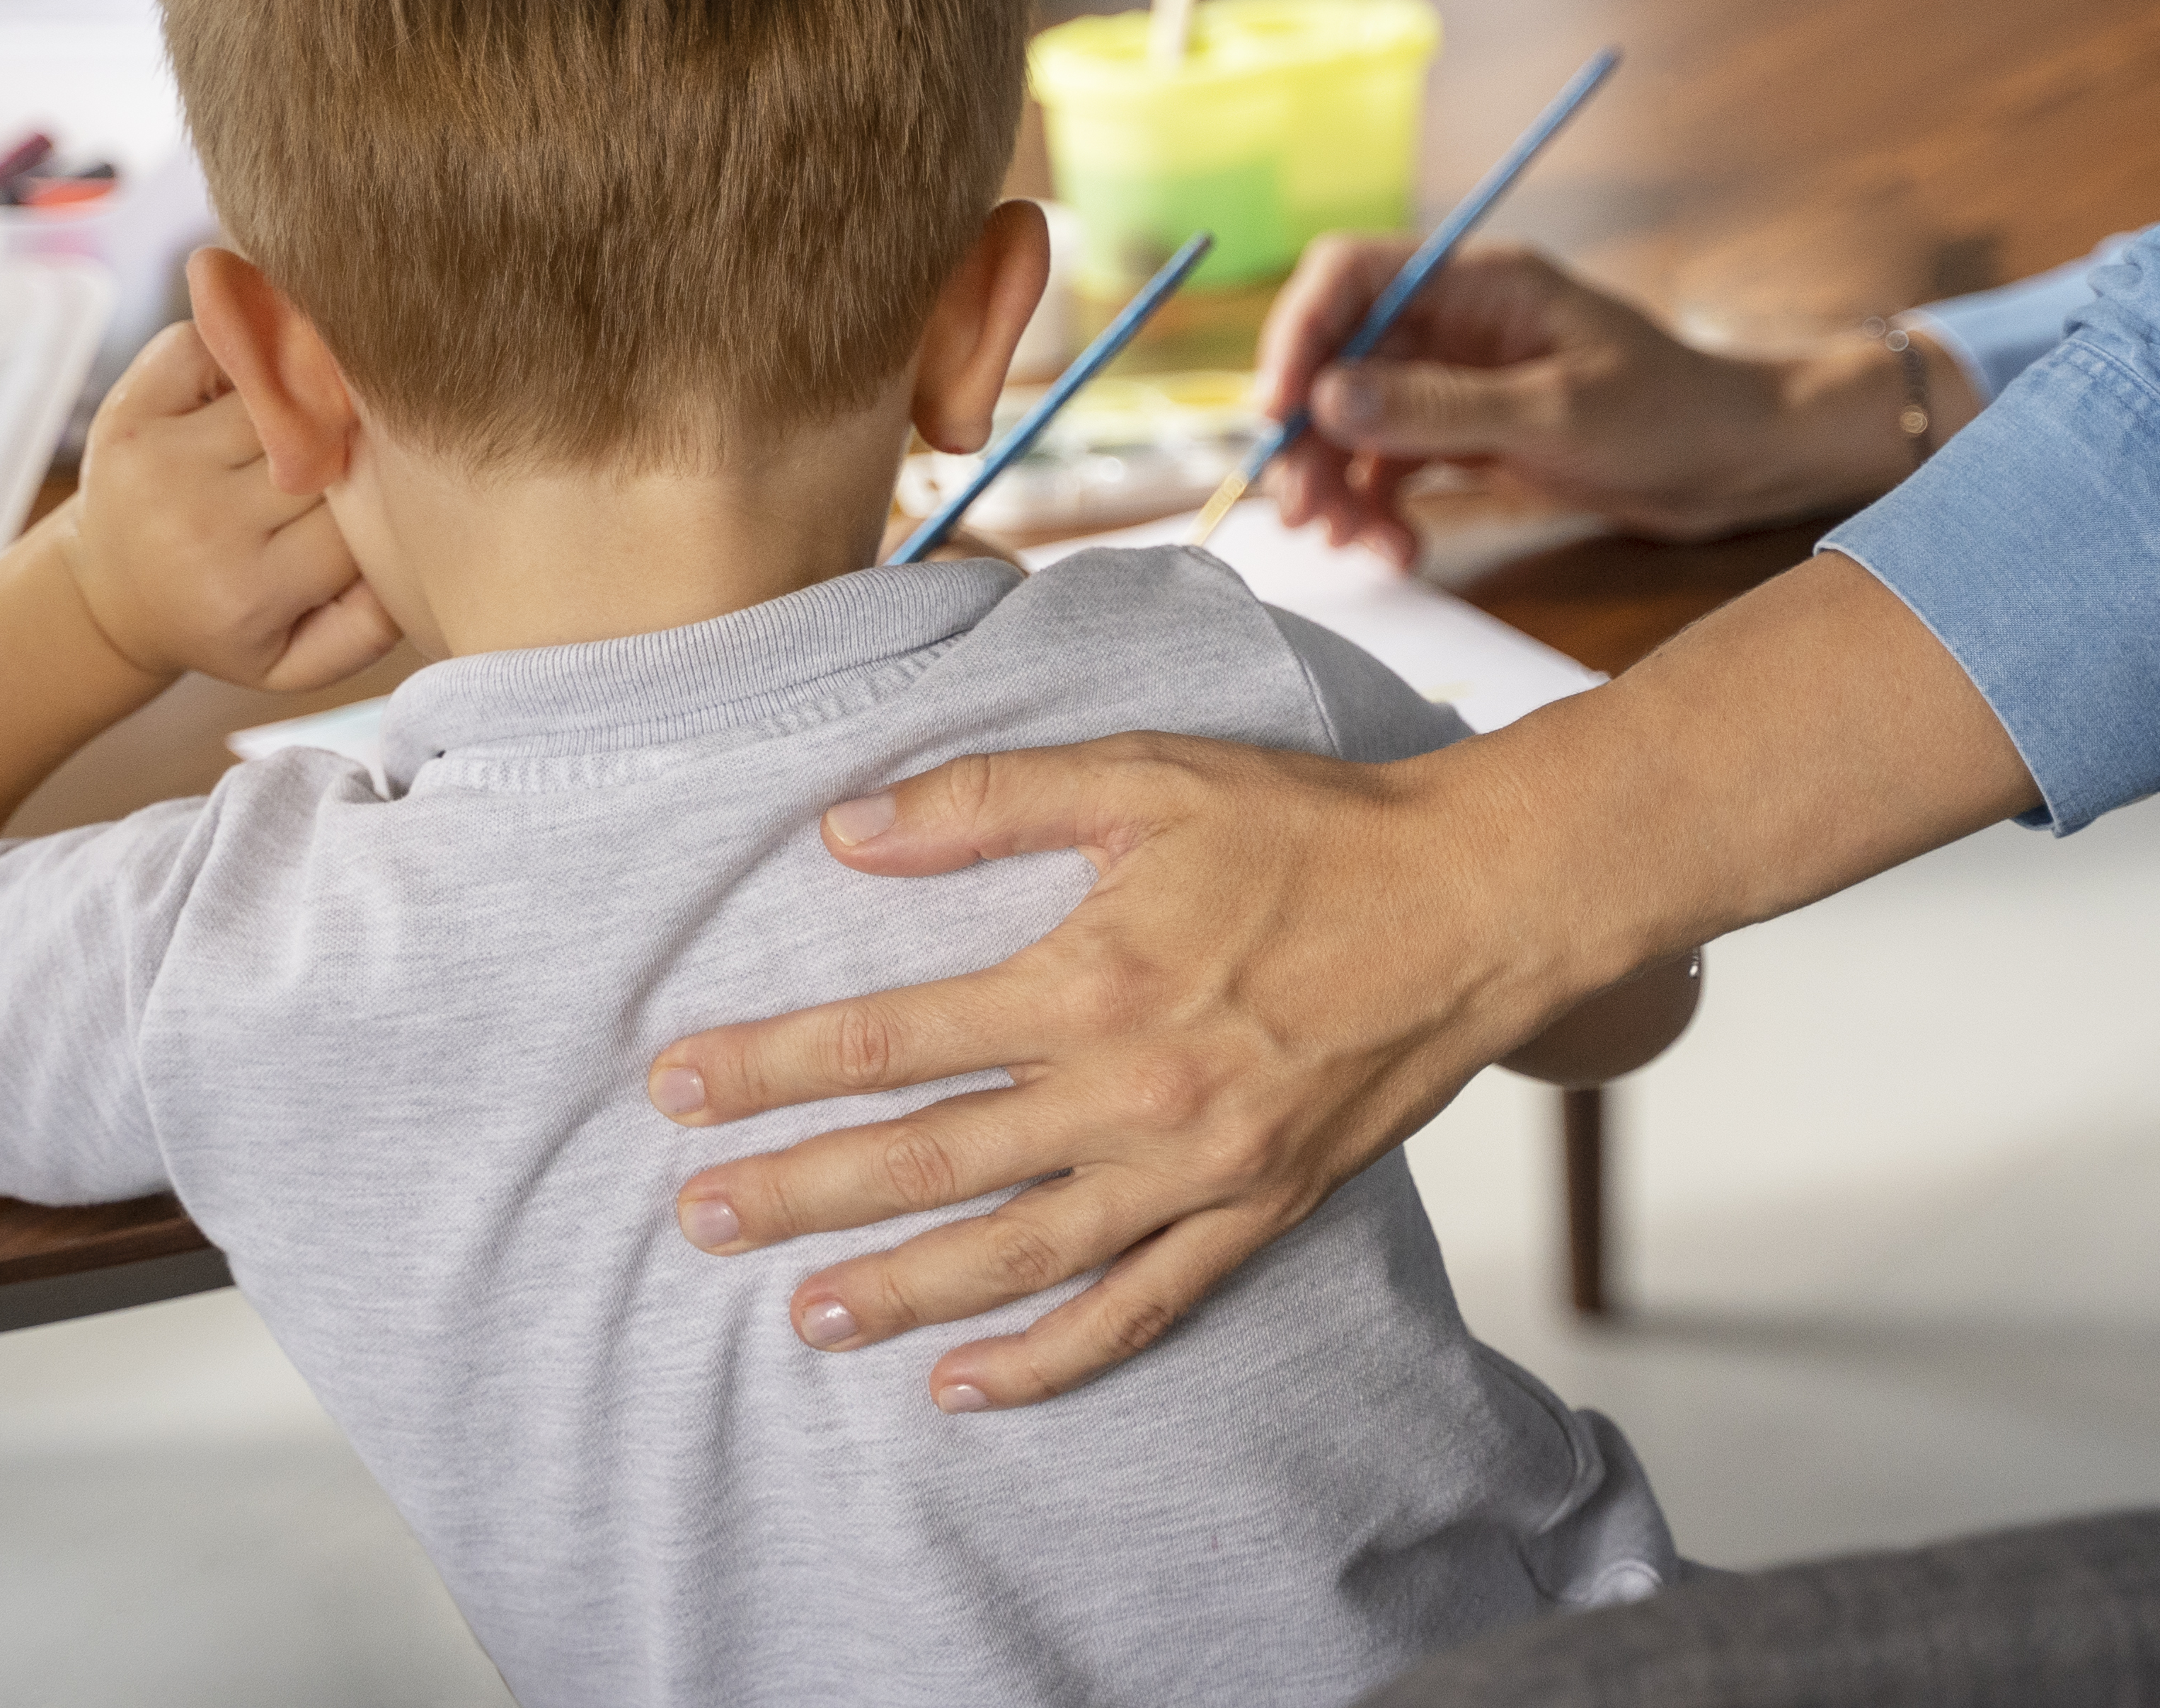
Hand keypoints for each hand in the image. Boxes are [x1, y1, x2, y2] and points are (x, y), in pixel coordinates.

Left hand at [60, 324, 399, 691]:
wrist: (111, 597)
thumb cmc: (224, 625)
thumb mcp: (296, 662)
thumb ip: (370, 627)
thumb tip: (414, 554)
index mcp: (248, 590)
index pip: (358, 521)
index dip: (387, 502)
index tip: (389, 502)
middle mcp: (199, 522)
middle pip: (325, 447)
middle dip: (354, 443)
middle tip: (361, 451)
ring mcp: (160, 459)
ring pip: (280, 391)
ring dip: (308, 392)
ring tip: (316, 417)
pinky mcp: (129, 409)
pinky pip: (210, 344)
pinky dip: (244, 348)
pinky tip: (256, 383)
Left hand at [649, 728, 1595, 1411]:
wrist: (1481, 902)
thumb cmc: (1311, 828)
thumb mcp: (1145, 776)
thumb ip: (988, 801)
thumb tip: (847, 830)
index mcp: (1095, 980)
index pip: (893, 1038)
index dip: (774, 1066)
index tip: (678, 1086)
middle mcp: (1135, 1094)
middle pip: (931, 1161)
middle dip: (802, 1192)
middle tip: (698, 1218)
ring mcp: (1198, 1169)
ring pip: (1020, 1257)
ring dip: (903, 1291)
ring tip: (805, 1314)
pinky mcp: (1257, 1212)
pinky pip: (1138, 1310)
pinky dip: (1050, 1358)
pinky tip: (968, 1383)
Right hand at [1250, 236, 1928, 564]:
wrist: (1742, 462)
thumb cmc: (1671, 416)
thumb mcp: (1557, 415)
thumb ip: (1440, 408)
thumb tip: (1326, 397)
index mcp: (1478, 281)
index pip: (1349, 275)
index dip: (1297, 334)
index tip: (1275, 412)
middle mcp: (1456, 321)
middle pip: (1338, 355)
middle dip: (1309, 432)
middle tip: (1302, 510)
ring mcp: (1458, 379)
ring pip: (1355, 418)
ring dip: (1338, 482)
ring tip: (1349, 545)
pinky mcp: (1467, 433)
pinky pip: (1392, 464)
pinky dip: (1378, 507)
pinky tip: (1392, 552)